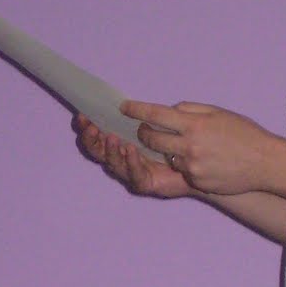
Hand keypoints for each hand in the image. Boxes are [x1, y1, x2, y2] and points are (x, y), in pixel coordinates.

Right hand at [74, 113, 191, 198]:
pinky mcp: (147, 184)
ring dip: (110, 150)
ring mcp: (135, 173)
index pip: (101, 136)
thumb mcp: (163, 122)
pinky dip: (131, 162)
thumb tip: (129, 102)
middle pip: (100, 152)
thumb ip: (147, 115)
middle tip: (89, 126)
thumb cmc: (181, 140)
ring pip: (115, 164)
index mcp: (124, 143)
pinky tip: (129, 150)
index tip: (82, 116)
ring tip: (110, 137)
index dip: (89, 128)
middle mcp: (125, 159)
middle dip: (92, 139)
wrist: (203, 164)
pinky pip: (136, 175)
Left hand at [123, 99, 278, 196]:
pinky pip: (182, 171)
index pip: (156, 114)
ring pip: (167, 156)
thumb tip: (168, 111)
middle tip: (144, 129)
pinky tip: (204, 160)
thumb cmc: (244, 134)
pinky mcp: (197, 182)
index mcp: (195, 124)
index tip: (124, 107)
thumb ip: (190, 110)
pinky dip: (186, 165)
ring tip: (188, 146)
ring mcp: (192, 166)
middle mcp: (190, 145)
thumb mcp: (218, 113)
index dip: (137, 110)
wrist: (265, 163)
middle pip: (152, 138)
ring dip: (169, 150)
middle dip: (143, 133)